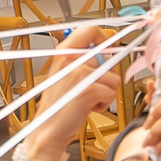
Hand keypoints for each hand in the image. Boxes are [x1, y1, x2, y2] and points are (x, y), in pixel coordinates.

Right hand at [21, 27, 123, 160]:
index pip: (91, 30)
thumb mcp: (66, 75)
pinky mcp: (89, 89)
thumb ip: (83, 61)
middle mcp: (71, 58)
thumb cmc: (58, 105)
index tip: (105, 52)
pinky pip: (112, 93)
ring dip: (105, 93)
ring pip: (114, 78)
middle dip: (106, 77)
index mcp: (64, 52)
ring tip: (86, 100)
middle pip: (108, 59)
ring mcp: (80, 73)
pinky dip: (103, 104)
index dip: (104, 39)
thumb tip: (108, 54)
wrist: (47, 130)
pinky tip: (88, 108)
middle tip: (89, 89)